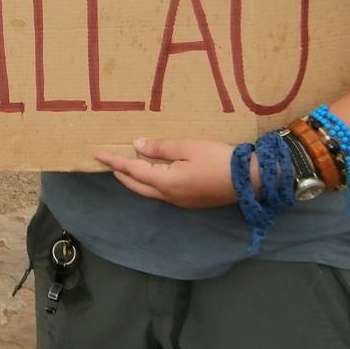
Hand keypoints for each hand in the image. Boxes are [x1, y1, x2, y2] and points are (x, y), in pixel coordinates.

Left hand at [93, 138, 242, 208]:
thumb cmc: (219, 159)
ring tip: (126, 166)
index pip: (132, 170)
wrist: (251, 179)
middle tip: (108, 161)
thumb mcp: (188, 147)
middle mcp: (170, 196)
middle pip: (137, 186)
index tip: (97, 155)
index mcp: (166, 183)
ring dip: (135, 179)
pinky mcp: (192, 202)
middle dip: (121, 173)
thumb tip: (137, 146)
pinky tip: (153, 173)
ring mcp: (181, 202)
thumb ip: (160, 148)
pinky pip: (162, 193)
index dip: (114, 161)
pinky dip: (150, 182)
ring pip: (149, 192)